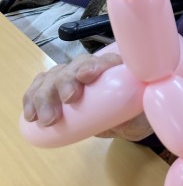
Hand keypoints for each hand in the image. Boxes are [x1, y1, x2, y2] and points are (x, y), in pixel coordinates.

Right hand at [22, 52, 152, 140]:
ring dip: (44, 96)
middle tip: (67, 101)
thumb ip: (145, 106)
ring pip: (52, 78)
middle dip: (65, 82)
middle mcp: (90, 69)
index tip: (86, 77)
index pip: (104, 61)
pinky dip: (31, 99)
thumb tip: (148, 100)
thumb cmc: (135, 115)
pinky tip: (31, 115)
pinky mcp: (56, 91)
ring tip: (46, 120)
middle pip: (72, 68)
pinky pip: (38, 88)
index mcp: (114, 70)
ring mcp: (71, 78)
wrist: (123, 124)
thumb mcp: (143, 113)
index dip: (94, 66)